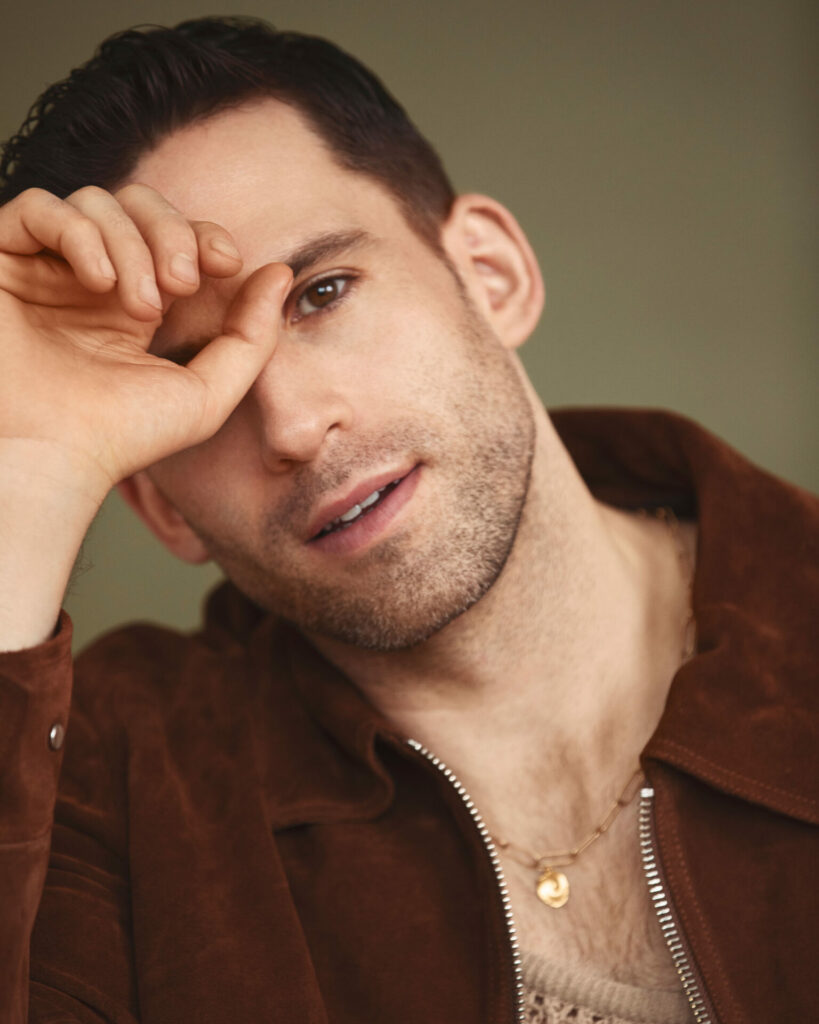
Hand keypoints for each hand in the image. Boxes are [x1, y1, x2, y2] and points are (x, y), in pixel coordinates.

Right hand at [0, 183, 290, 502]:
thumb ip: (250, 338)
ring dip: (131, 245)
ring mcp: (44, 267)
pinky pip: (37, 206)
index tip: (227, 263)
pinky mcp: (1, 262)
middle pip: (138, 204)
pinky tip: (98, 284)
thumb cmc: (125, 437)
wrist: (54, 458)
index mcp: (135, 302)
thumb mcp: (207, 392)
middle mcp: (89, 279)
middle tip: (182, 284)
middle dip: (172, 233)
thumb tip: (281, 273)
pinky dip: (78, 233)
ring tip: (140, 307)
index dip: (203, 233)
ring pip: (95, 202)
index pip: (174, 234)